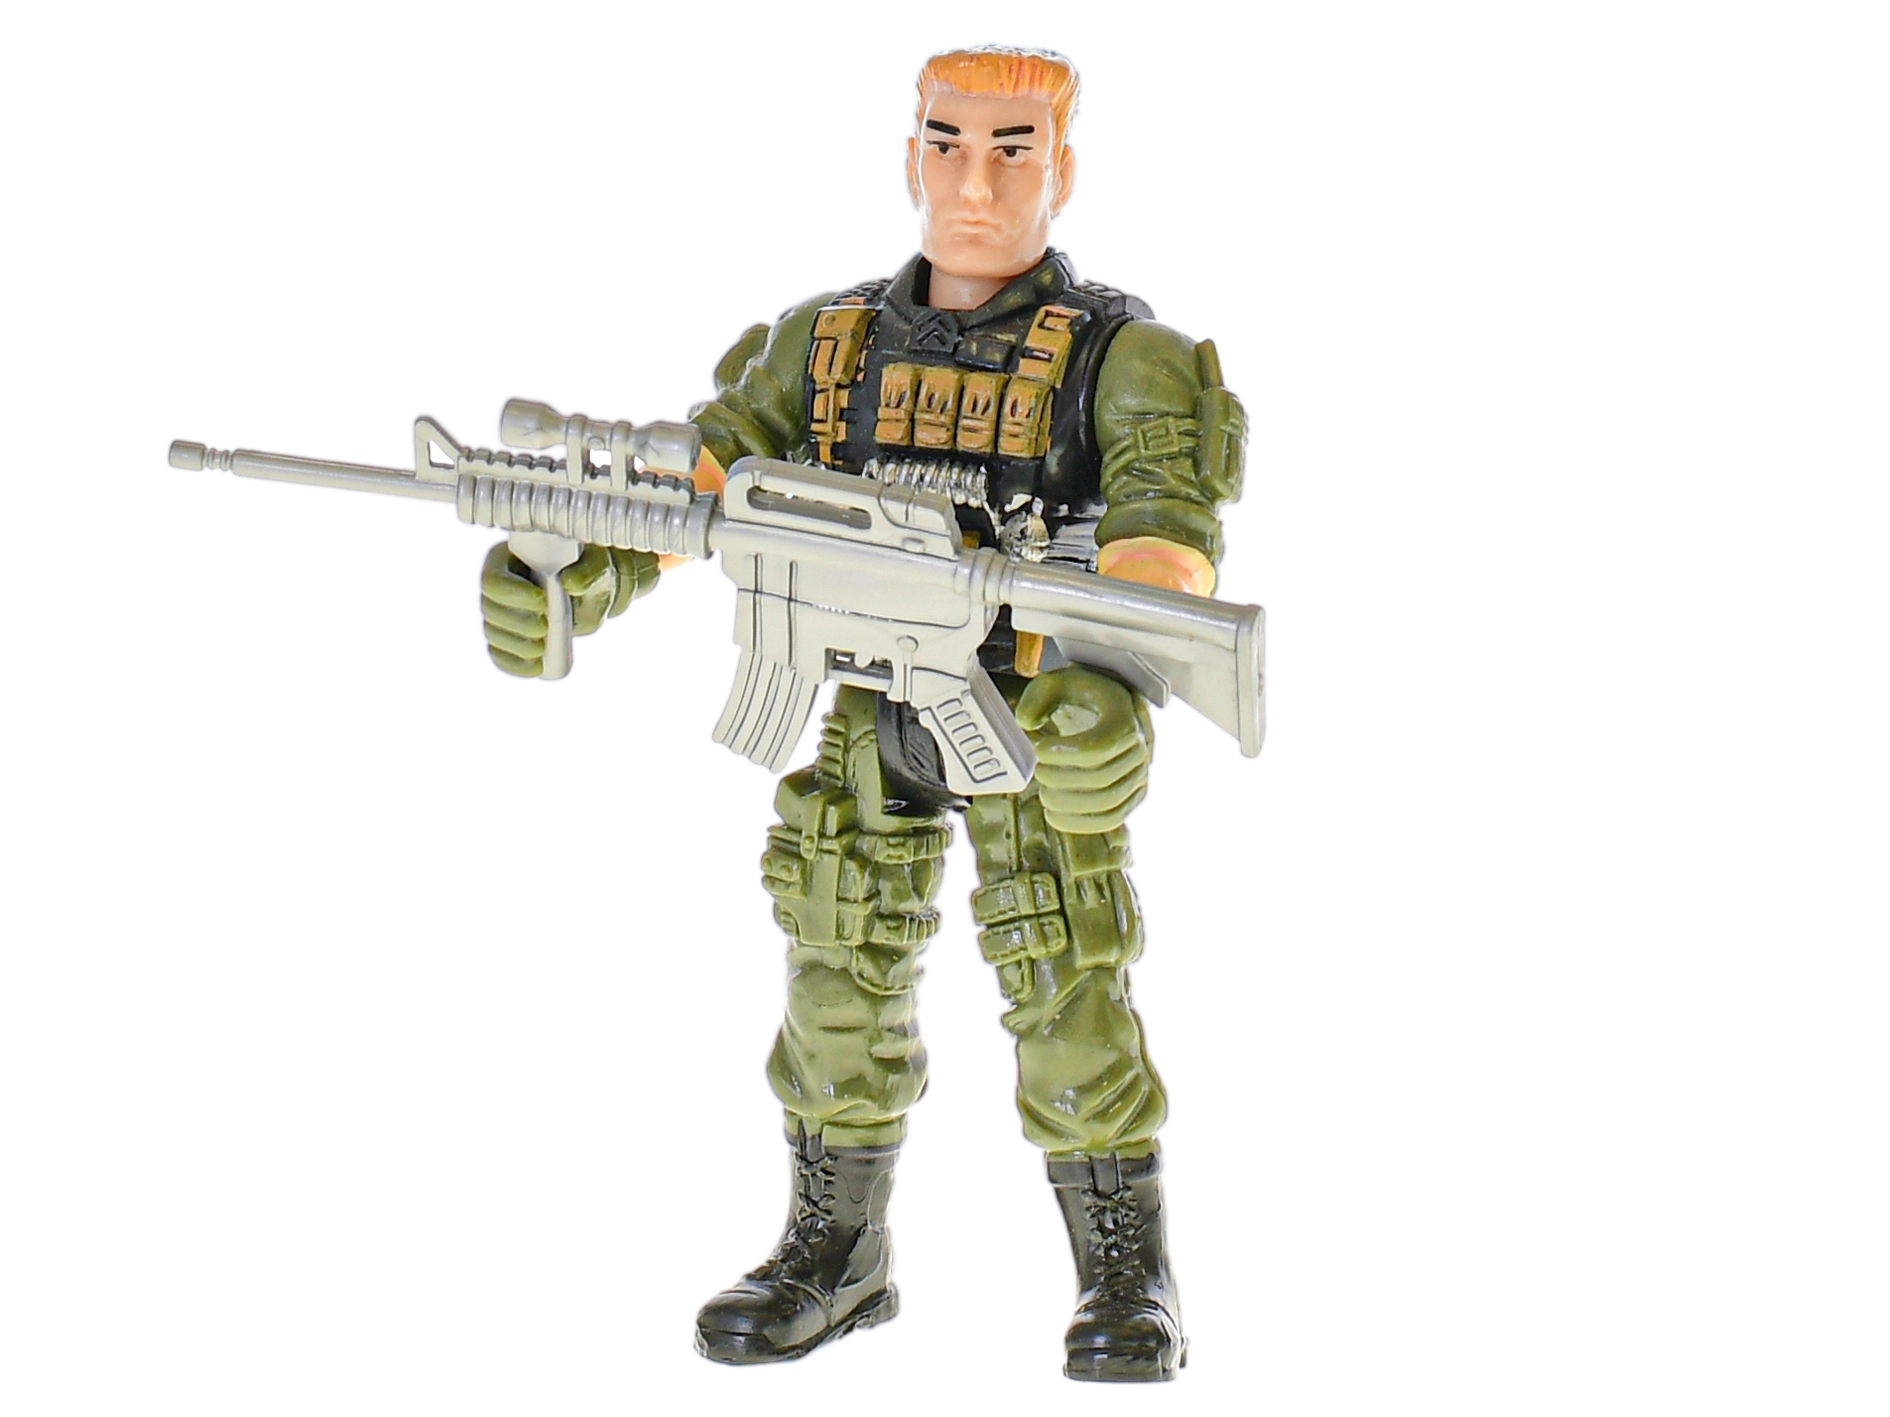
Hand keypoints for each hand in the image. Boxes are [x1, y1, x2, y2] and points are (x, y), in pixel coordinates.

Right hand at [480, 542, 658, 677]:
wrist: (594, 591)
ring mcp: (501, 615)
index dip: (513, 593)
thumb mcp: (594, 565)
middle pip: (491, 610)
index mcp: (507, 560)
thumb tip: (568, 583)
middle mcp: (498, 588)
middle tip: (544, 629)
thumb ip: (585, 571)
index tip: (542, 602)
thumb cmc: (589, 571)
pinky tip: (535, 669)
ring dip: (517, 646)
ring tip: (542, 650)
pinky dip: (515, 665)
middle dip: (517, 623)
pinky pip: (501, 655)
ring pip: (495, 634)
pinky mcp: (510, 638)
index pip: (494, 579)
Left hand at [1014, 665, 1152, 833]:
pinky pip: (1112, 819)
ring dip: (1068, 806)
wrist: (1107, 705)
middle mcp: (1139, 748)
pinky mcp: (1133, 795)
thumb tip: (1026, 723)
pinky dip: (1081, 824)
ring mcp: (1139, 774)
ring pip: (1107, 804)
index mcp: (1124, 717)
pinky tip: (1055, 816)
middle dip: (1060, 780)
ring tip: (1044, 794)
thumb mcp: (1057, 682)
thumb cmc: (1080, 694)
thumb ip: (1037, 696)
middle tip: (1038, 771)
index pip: (1099, 746)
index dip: (1065, 754)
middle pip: (1101, 779)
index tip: (1040, 748)